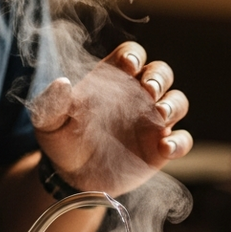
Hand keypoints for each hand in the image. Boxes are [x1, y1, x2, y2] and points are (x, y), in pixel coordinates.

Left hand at [28, 42, 191, 196]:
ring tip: (160, 115)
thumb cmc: (61, 141)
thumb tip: (62, 83)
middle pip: (161, 73)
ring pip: (177, 101)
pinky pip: (182, 140)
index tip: (129, 66)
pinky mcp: (160, 149)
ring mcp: (152, 122)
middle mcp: (138, 96)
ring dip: (173, 104)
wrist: (70, 177)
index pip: (132, 54)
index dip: (134, 55)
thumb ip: (53, 103)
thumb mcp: (49, 122)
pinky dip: (179, 142)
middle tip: (148, 90)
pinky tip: (165, 148)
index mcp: (112, 79)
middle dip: (159, 77)